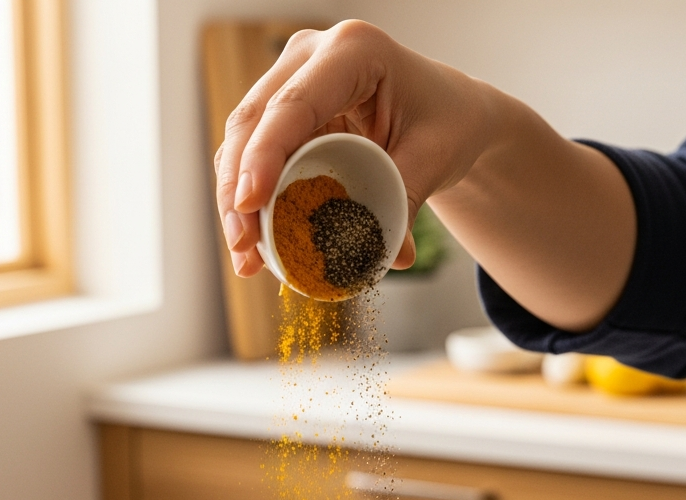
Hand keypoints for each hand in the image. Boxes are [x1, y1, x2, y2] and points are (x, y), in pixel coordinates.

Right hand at [214, 21, 494, 277]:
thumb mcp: (434, 160)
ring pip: (242, 142)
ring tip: (245, 257)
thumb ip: (404, 202)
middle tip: (243, 247)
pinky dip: (251, 203)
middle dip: (239, 189)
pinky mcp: (284, 114)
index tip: (250, 204)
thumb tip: (388, 260)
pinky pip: (254, 158)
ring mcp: (290, 81)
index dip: (264, 156)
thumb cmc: (446, 122)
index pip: (294, 105)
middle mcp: (311, 56)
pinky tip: (253, 246)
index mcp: (354, 52)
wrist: (448, 113)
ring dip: (237, 203)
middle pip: (253, 123)